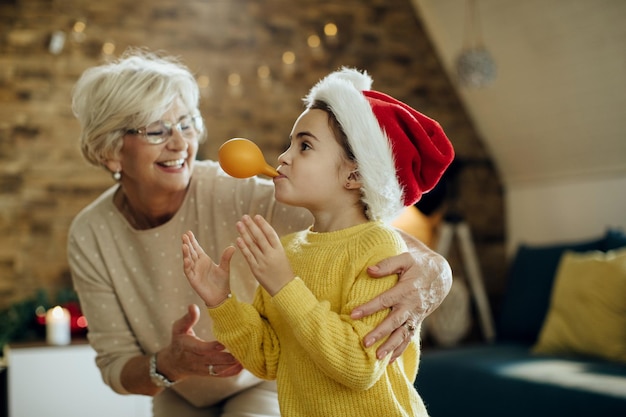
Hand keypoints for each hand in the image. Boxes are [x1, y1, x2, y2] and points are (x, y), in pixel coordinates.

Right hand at [159, 304, 242, 379]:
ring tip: (246, 358)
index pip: (201, 349)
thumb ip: (188, 318)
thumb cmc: (178, 341)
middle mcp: (196, 360)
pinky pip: (221, 375)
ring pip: (218, 370)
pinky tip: (243, 365)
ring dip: (232, 365)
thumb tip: (193, 306)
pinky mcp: (209, 373)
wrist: (173, 363)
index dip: (212, 347)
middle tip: (242, 350)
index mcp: (188, 347)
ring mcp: (203, 369)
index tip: (224, 343)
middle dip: (227, 358)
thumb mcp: (179, 328)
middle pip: (213, 361)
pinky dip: (233, 371)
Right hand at [182, 230, 234, 306]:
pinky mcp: (193, 280)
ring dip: (185, 253)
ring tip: (184, 245)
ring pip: (188, 260)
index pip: (196, 248)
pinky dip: (187, 265)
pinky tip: (186, 259)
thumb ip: (226, 258)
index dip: (192, 240)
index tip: (189, 232)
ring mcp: (194, 272)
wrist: (221, 297)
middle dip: (187, 243)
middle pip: (190, 252)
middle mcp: (197, 265)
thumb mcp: (225, 268)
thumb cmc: (222, 282)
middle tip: (184, 235)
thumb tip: (233, 246)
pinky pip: (188, 271)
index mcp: (204, 260)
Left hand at [236, 214, 293, 295]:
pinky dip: (243, 247)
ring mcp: (263, 262)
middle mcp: (271, 255)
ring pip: (252, 245)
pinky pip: (248, 256)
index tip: (256, 216)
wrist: (284, 288)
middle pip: (260, 237)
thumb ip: (271, 245)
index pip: (270, 234)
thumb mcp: (281, 255)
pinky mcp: (256, 269)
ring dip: (244, 233)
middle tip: (244, 216)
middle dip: (251, 226)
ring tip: (239, 224)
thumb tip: (260, 233)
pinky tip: (238, 239)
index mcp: (279, 250)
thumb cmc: (283, 270)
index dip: (263, 224)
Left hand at [351, 246, 451, 361]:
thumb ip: (388, 264)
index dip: (369, 307)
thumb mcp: (406, 259)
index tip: (353, 314)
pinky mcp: (416, 322)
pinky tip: (389, 361)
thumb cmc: (418, 265)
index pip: (385, 300)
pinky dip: (400, 350)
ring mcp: (415, 316)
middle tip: (364, 343)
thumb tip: (368, 270)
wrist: (441, 276)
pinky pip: (408, 338)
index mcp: (407, 289)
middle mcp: (411, 305)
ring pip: (402, 334)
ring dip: (390, 346)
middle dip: (380, 333)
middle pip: (394, 321)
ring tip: (377, 357)